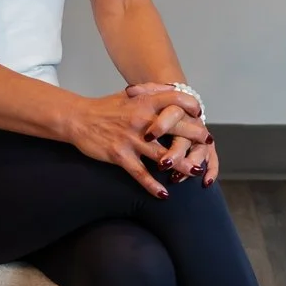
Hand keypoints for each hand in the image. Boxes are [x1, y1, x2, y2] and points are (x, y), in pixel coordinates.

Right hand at [68, 88, 206, 196]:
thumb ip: (151, 93)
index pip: (175, 99)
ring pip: (163, 155)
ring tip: (196, 171)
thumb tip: (173, 90)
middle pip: (176, 128)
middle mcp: (141, 119)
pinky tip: (164, 194)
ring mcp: (131, 139)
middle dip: (195, 137)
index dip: (190, 106)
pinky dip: (153, 185)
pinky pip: (141, 173)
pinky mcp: (120, 155)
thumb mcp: (129, 95)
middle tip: (208, 144)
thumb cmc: (106, 108)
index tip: (199, 114)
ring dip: (182, 165)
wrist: (78, 119)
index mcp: (144, 101)